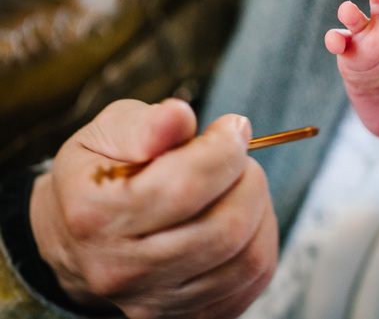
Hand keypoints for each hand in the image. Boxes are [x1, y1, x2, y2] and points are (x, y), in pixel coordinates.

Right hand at [30, 99, 277, 318]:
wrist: (80, 238)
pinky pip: (254, 278)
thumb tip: (180, 115)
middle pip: (225, 228)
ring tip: (239, 184)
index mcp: (95, 215)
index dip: (224, 150)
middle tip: (238, 157)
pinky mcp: (188, 316)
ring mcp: (156, 303)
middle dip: (248, 179)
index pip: (184, 186)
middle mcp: (122, 271)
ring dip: (260, 208)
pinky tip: (242, 214)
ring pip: (248, 258)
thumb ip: (145, 125)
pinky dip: (262, 238)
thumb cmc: (103, 175)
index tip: (233, 128)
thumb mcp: (108, 133)